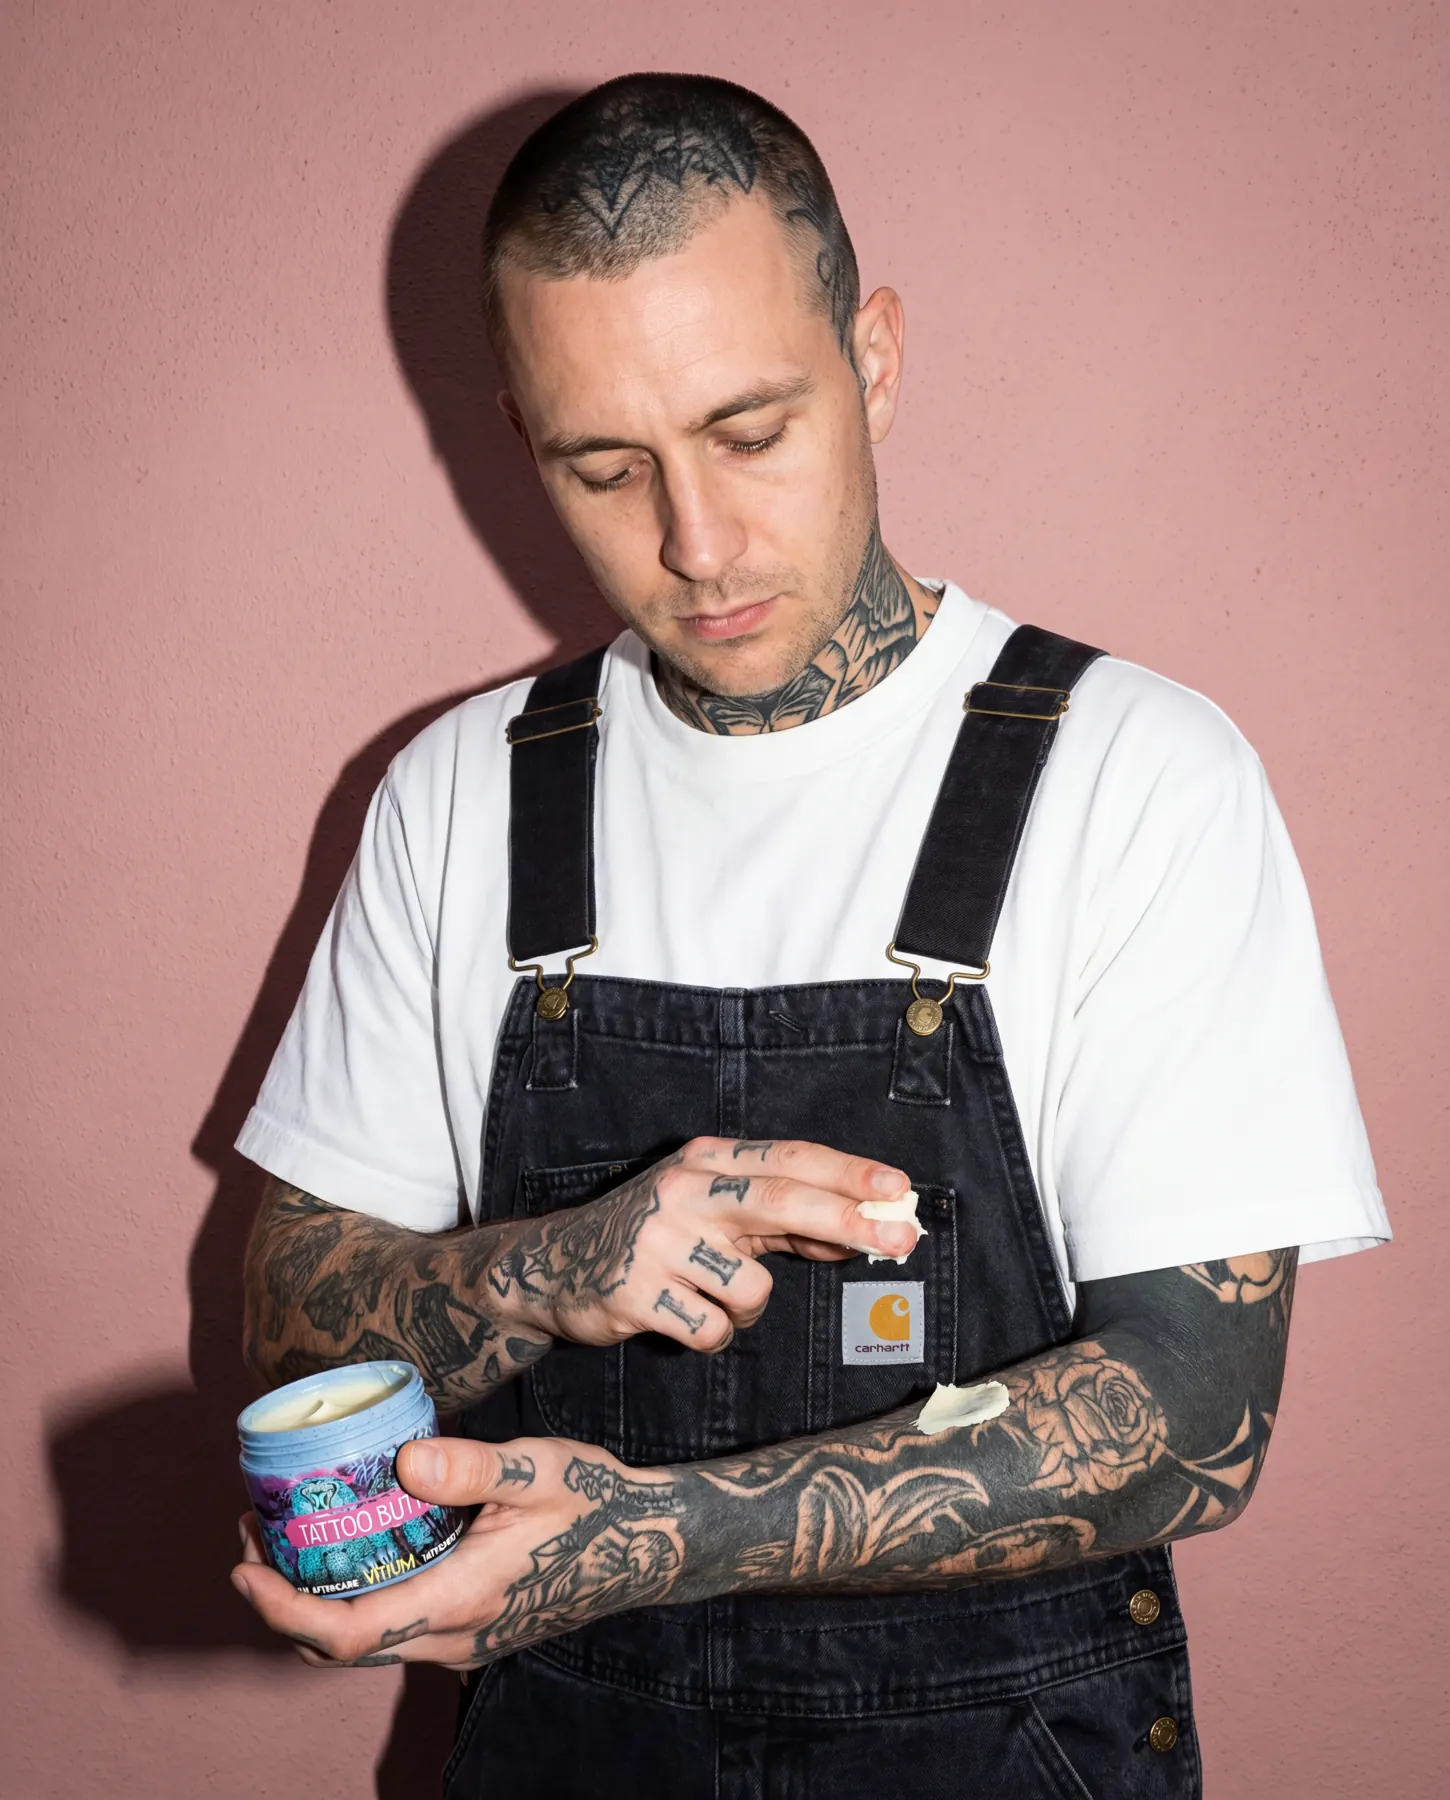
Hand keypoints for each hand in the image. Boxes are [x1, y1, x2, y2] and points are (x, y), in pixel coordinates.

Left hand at [231, 1435, 686, 1669]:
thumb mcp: (536, 1470)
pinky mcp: (468, 1628)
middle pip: (341, 1647)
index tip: (244, 1568)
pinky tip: (351, 1545)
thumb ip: (472, 1466)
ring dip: (313, 1601)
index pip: (349, 1632)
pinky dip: (352, 1597)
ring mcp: (460, 1640)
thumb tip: (404, 1455)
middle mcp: (452, 1635)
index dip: (284, 1609)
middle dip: (282, 1601)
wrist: (645, 1545)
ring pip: (365, 1642)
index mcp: (460, 1599)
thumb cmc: (592, 1501)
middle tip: (252, 1536)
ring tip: (286, 1536)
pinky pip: (392, 1628)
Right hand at [488, 1136, 916, 1351]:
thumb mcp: (713, 1210)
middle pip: (782, 1201)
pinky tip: (682, 1317)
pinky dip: (713, 1334)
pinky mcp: (636, 1293)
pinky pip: (714, 1331)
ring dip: (748, 1309)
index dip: (848, 1173)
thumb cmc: (656, 1233)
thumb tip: (859, 1235)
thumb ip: (782, 1220)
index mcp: (708, 1161)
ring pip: (752, 1290)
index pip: (790, 1159)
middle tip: (903, 1240)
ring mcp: (658, 1241)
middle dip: (849, 1222)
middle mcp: (684, 1191)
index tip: (899, 1188)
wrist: (552, 1265)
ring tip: (710, 1296)